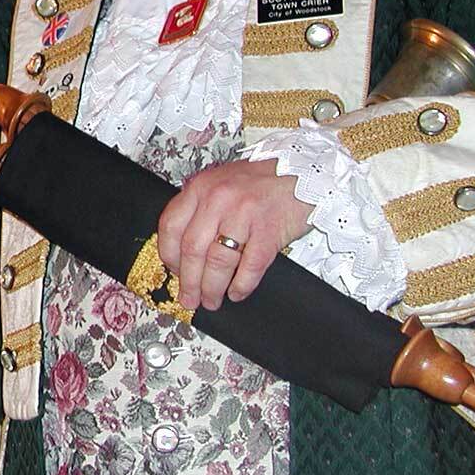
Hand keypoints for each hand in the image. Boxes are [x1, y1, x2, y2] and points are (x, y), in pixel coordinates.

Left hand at [158, 158, 312, 311]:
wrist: (305, 174)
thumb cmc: (262, 182)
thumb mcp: (221, 184)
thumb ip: (200, 209)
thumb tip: (184, 251)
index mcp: (200, 188)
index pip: (170, 226)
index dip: (169, 255)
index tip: (173, 272)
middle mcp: (217, 199)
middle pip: (192, 248)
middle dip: (189, 281)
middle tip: (190, 299)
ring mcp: (244, 214)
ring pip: (218, 260)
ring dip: (212, 287)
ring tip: (211, 301)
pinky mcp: (269, 230)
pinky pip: (250, 265)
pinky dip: (241, 284)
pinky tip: (237, 293)